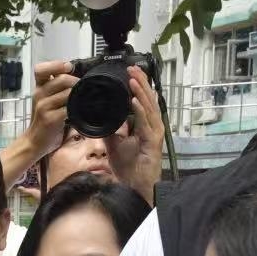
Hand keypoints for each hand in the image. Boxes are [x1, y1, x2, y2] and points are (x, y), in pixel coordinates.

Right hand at [22, 59, 77, 160]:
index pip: (41, 69)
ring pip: (67, 93)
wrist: (34, 141)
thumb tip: (75, 76)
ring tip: (80, 100)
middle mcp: (39, 95)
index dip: (56, 65)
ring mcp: (43, 107)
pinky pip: (68, 109)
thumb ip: (56, 88)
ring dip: (78, 96)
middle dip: (76, 81)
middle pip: (61, 79)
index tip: (69, 67)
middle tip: (82, 87)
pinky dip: (76, 109)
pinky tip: (78, 112)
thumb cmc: (44, 120)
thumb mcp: (46, 100)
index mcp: (38, 88)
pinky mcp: (50, 119)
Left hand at [105, 66, 166, 203]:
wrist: (133, 186)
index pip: (143, 100)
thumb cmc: (128, 167)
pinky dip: (140, 111)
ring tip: (133, 79)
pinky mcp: (153, 142)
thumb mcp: (115, 142)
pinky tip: (133, 101)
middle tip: (132, 69)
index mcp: (144, 125)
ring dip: (141, 92)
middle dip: (141, 83)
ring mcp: (154, 134)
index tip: (130, 72)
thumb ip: (112, 126)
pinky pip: (145, 123)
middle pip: (148, 99)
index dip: (138, 86)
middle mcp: (152, 126)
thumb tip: (102, 113)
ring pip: (149, 108)